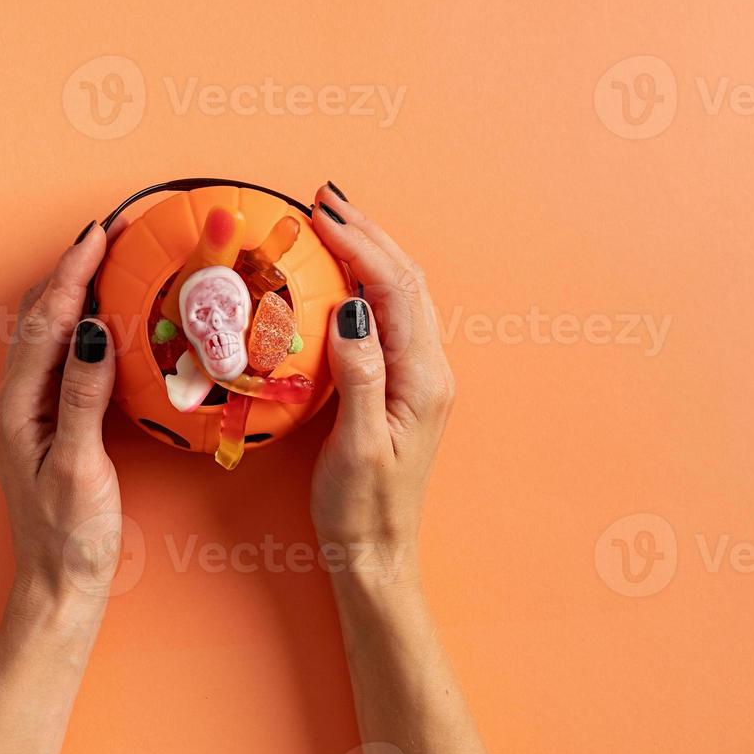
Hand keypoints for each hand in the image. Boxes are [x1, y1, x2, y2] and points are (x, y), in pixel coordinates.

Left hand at [0, 222, 121, 619]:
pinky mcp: (42, 422)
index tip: (100, 233)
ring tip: (105, 260)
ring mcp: (25, 411)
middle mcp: (12, 401)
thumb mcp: (82, 466)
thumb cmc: (70, 537)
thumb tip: (93, 330)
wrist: (57, 585)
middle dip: (71, 271)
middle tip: (109, 233)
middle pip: (38, 317)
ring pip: (44, 333)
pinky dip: (75, 324)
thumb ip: (83, 396)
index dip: (73, 273)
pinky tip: (99, 318)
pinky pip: (55, 356)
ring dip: (71, 293)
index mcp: (16, 407)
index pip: (46, 322)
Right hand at [309, 183, 456, 570]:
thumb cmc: (363, 509)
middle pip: (404, 280)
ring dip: (368, 253)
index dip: (361, 244)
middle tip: (325, 199)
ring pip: (399, 295)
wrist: (376, 553)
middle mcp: (431, 370)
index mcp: (424, 378)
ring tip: (332, 222)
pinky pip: (388, 318)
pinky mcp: (402, 387)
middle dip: (367, 233)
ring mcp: (420, 377)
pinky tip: (340, 277)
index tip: (323, 213)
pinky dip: (365, 284)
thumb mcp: (356, 445)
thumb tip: (351, 310)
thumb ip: (359, 375)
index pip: (395, 289)